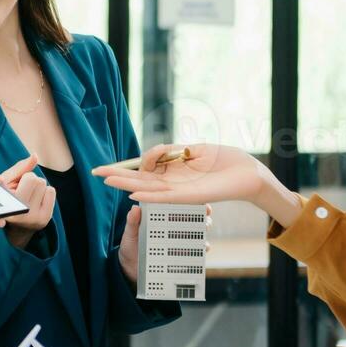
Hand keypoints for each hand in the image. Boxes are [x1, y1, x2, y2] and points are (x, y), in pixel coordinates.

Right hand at [0, 155, 55, 248]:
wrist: (16, 226)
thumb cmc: (8, 198)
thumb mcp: (7, 182)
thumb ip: (20, 168)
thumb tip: (35, 156)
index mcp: (6, 203)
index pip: (20, 179)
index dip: (12, 179)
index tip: (0, 180)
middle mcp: (19, 213)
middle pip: (35, 179)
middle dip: (29, 180)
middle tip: (21, 191)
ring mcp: (33, 218)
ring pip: (44, 184)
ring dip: (37, 187)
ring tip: (27, 197)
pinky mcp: (44, 220)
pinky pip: (51, 191)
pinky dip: (45, 193)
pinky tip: (36, 202)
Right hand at [93, 143, 301, 227]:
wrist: (249, 172)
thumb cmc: (226, 160)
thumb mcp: (196, 149)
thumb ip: (175, 151)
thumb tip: (158, 150)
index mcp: (173, 173)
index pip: (144, 171)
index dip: (126, 168)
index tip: (115, 164)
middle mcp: (173, 184)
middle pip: (139, 181)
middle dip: (118, 176)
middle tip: (96, 173)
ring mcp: (179, 191)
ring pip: (147, 189)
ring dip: (126, 185)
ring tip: (107, 180)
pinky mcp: (190, 197)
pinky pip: (165, 197)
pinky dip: (149, 196)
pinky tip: (134, 195)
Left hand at [116, 202, 210, 282]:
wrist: (130, 268)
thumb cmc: (130, 246)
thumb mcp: (130, 233)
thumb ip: (132, 222)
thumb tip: (135, 208)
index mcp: (165, 217)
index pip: (183, 206)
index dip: (195, 203)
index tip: (201, 204)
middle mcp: (176, 228)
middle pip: (197, 219)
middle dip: (204, 218)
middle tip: (204, 220)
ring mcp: (180, 243)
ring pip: (201, 234)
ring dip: (204, 233)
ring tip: (202, 235)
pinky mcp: (182, 257)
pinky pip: (197, 253)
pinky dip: (201, 250)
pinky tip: (200, 250)